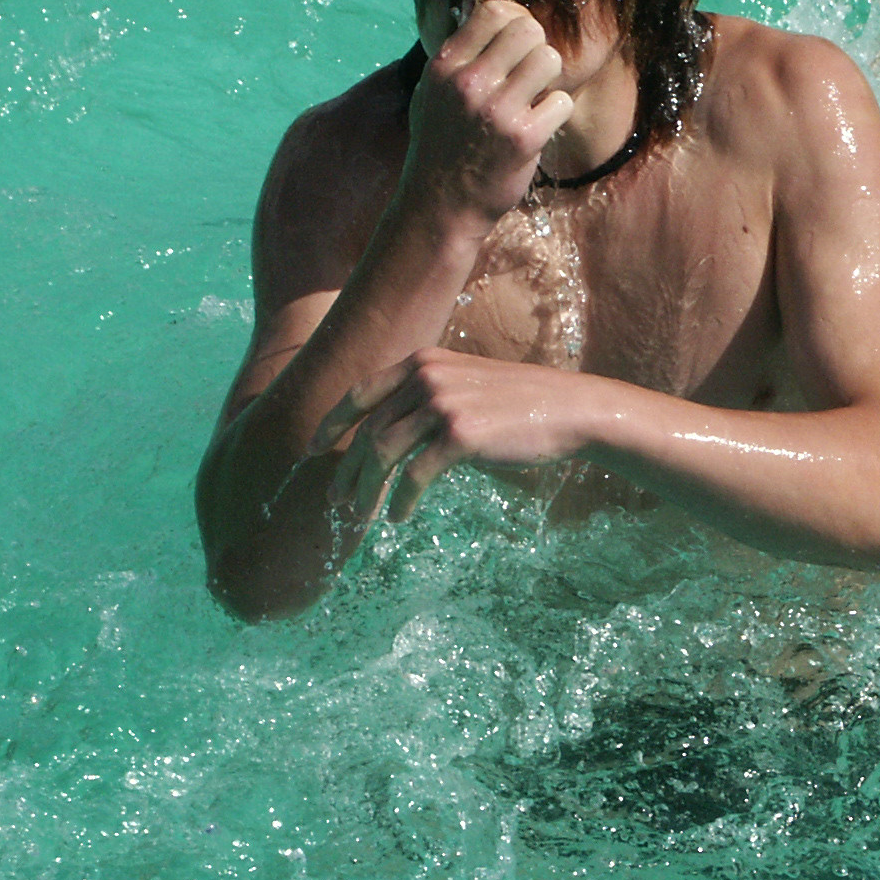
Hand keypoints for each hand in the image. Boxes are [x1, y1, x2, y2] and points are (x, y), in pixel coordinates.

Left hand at [308, 347, 599, 523]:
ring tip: (361, 515)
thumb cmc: (518, 403)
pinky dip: (401, 500)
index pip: (359, 393)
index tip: (312, 450)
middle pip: (368, 430)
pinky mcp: (461, 435)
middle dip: (346, 470)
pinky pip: (415, 475)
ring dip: (366, 490)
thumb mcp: (464, 384)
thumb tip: (389, 433)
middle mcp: (427, 377)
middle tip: (335, 500)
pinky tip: (400, 517)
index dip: (330, 424)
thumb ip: (426, 397)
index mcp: (422, 362)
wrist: (568, 409)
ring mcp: (443, 403)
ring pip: (382, 453)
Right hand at [403, 0, 575, 226]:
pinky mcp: (524, 138)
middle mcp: (469, 83)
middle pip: (529, 29)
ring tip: (534, 98)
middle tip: (529, 74)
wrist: (440, 205)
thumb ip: (456, 56)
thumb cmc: (439, 145)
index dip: (514, 21)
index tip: (515, 44)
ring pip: (550, 59)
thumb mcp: (430, 93)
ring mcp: (497, 110)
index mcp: (445, 66)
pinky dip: (556, 113)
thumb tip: (479, 11)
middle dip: (536, 48)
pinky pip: (562, 101)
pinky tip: (539, 126)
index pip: (494, 10)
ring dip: (549, 79)